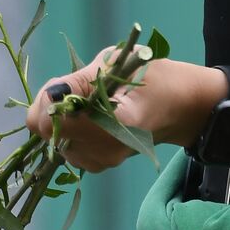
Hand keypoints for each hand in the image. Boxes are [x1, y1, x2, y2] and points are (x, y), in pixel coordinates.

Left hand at [25, 47, 226, 172]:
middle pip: (48, 132)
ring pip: (55, 138)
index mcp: (115, 123)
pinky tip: (95, 118)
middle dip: (54, 108)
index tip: (67, 84)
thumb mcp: (118, 64)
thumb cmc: (153, 79)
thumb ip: (78, 82)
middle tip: (81, 90)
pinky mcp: (98, 165)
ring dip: (64, 119)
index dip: (49, 100)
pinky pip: (67, 146)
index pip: (50, 122)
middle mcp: (106, 150)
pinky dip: (73, 130)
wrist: (180, 108)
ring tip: (93, 103)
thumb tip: (49, 95)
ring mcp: (102, 161)